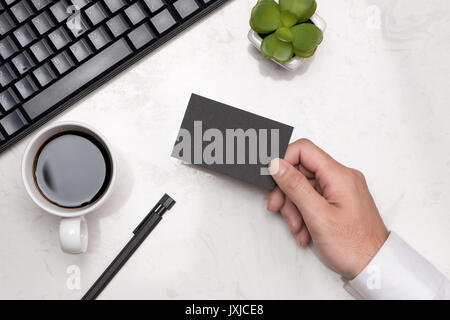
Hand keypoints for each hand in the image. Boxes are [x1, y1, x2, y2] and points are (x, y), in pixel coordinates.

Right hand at [267, 139, 388, 278]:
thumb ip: (295, 187)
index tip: (272, 178)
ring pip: (305, 186)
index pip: (304, 150)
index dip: (284, 161)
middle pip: (302, 170)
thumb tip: (277, 164)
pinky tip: (305, 230)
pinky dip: (304, 213)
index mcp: (339, 175)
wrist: (376, 267)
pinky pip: (314, 198)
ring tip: (296, 228)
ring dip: (294, 207)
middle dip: (287, 191)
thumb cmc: (354, 246)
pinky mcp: (340, 201)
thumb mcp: (317, 216)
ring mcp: (342, 189)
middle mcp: (342, 178)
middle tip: (278, 208)